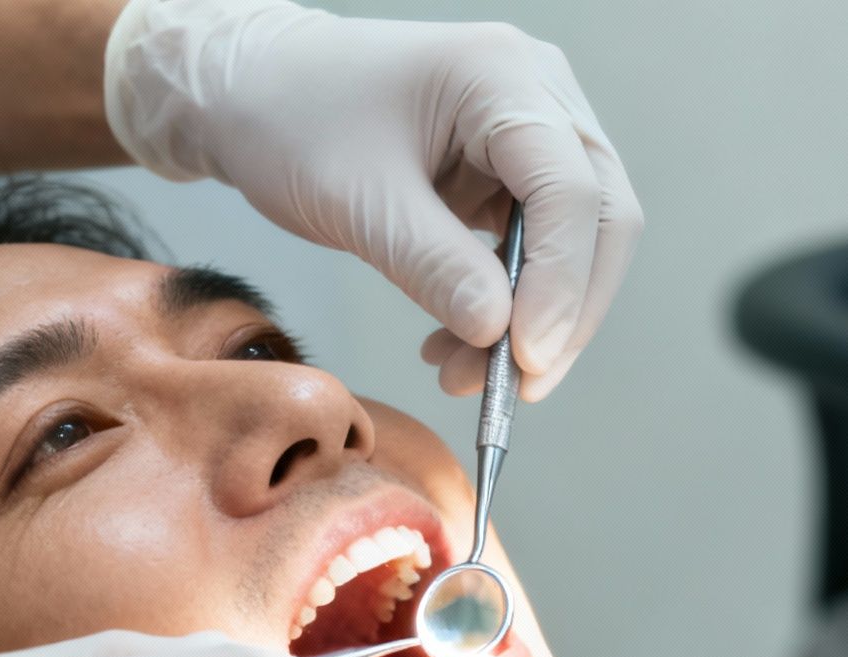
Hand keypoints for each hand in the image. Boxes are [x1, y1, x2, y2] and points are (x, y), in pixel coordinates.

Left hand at [105, 0, 641, 399]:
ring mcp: (529, 131)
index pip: (570, 190)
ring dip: (533, 319)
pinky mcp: (509, 171)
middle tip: (517, 389)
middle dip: (564, 312)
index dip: (559, 283)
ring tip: (462, 374)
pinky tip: (458, 346)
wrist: (250, 90)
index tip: (525, 359)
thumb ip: (434, 267)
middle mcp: (536, 94)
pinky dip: (505, 305)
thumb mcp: (358, 201)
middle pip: (597, 217)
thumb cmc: (290, 119)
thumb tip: (501, 337)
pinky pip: (534, 248)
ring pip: (575, 241)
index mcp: (503, 76)